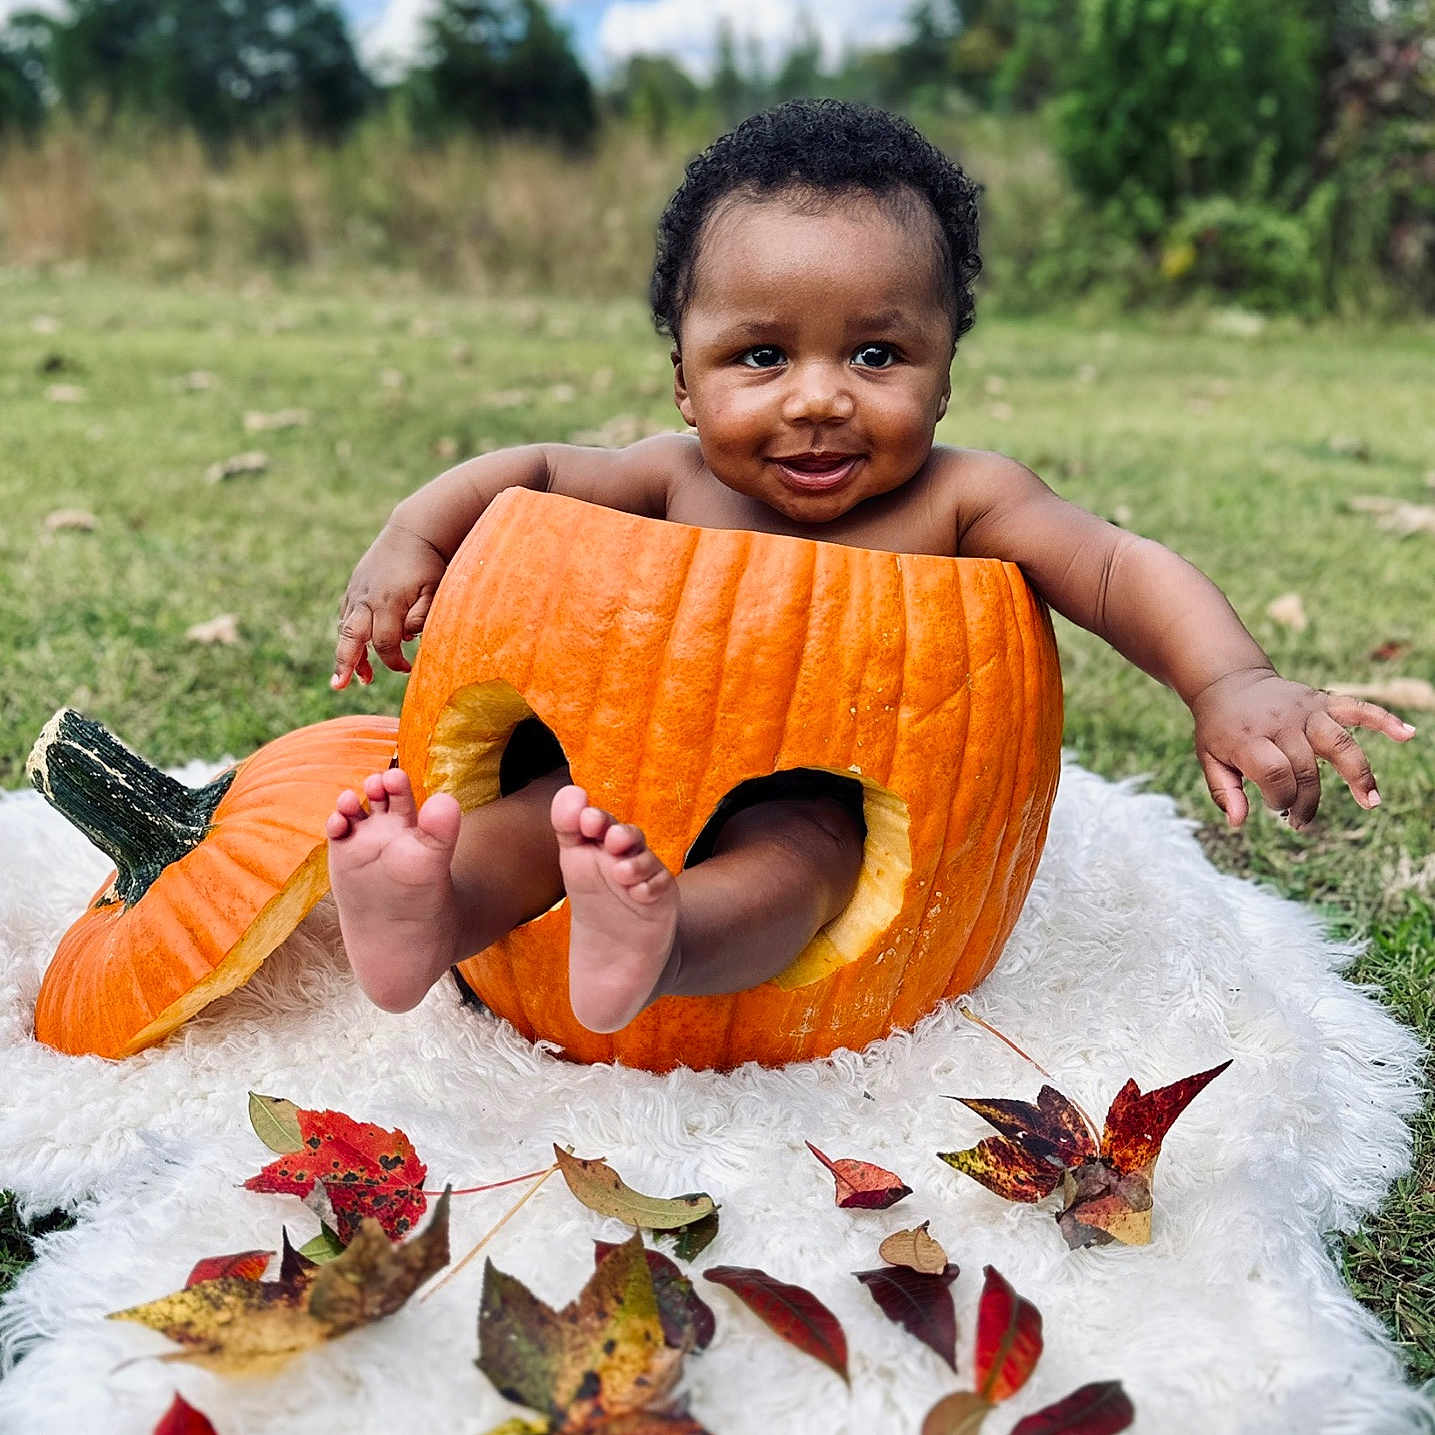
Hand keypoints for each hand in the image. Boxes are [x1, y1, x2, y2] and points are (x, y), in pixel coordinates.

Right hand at [332, 522, 447, 688]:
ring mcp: (357, 593)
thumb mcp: (435, 589)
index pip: (384, 642)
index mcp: (388, 602)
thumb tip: (408, 635)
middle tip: (339, 686)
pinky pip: (345, 616)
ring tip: (350, 677)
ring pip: (344, 629)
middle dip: (345, 664)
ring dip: (346, 653)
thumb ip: (423, 614)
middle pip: (351, 638)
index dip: (394, 660)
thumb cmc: (429, 565)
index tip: (408, 668)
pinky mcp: (354, 588)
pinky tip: (356, 648)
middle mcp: (366, 599)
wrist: (413, 532)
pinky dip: (347, 634)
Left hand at [1190, 667, 1415, 829]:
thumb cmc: (1220, 728)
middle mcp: (1281, 723)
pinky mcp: (1322, 701)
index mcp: (1249, 738)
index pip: (1274, 773)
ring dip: (1358, 773)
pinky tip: (1407, 735)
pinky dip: (1383, 719)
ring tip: (1370, 802)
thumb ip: (1224, 791)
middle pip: (1306, 768)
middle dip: (1306, 801)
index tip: (1275, 808)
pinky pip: (1357, 708)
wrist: (1229, 683)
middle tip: (1298, 821)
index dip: (1279, 797)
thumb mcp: (1209, 758)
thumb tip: (1238, 823)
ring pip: (1339, 742)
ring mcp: (1305, 710)